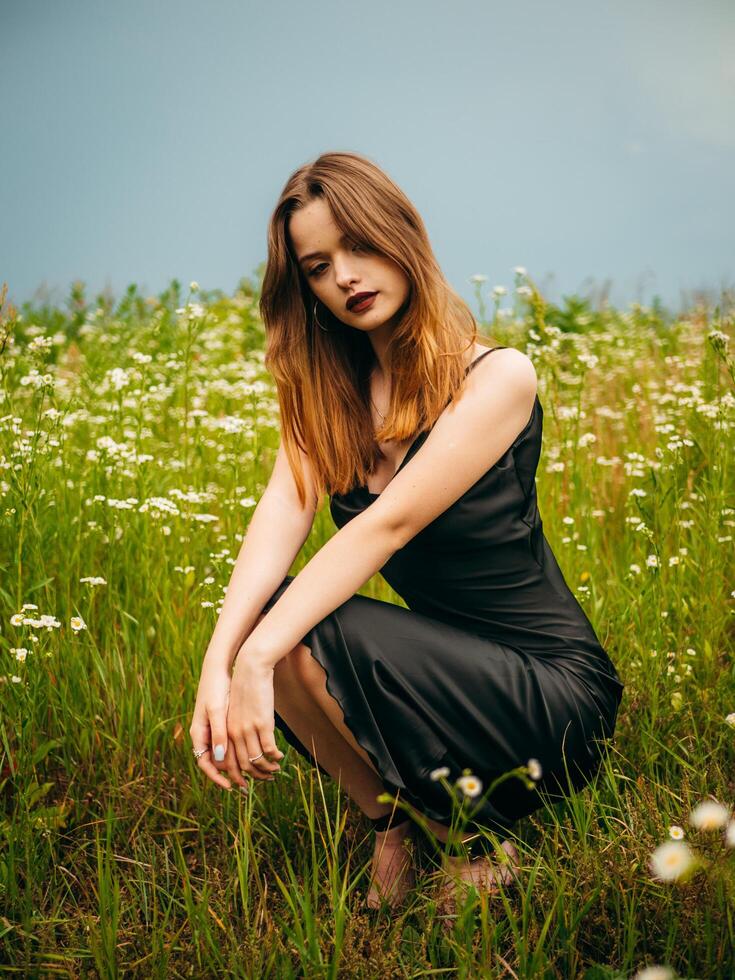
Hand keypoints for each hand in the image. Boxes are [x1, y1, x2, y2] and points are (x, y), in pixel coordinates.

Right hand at [189, 658, 249, 790]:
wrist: (218, 668)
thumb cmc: (216, 687)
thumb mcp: (217, 711)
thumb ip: (219, 734)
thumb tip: (221, 758)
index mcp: (199, 734)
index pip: (205, 764)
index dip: (217, 778)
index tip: (231, 787)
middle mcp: (205, 734)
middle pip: (218, 762)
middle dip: (232, 775)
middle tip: (248, 786)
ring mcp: (214, 729)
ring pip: (226, 755)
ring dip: (239, 765)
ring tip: (255, 773)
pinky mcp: (224, 722)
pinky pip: (231, 743)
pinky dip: (241, 751)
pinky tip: (255, 754)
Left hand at [226, 647, 283, 779]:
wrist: (251, 668)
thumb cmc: (243, 688)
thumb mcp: (234, 710)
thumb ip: (234, 728)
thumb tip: (240, 745)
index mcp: (224, 730)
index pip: (227, 763)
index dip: (236, 776)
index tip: (245, 783)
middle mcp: (234, 733)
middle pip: (242, 765)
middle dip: (255, 777)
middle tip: (266, 779)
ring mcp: (248, 729)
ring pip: (256, 760)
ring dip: (266, 770)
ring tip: (275, 770)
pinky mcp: (263, 723)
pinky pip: (269, 749)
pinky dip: (275, 757)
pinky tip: (280, 757)